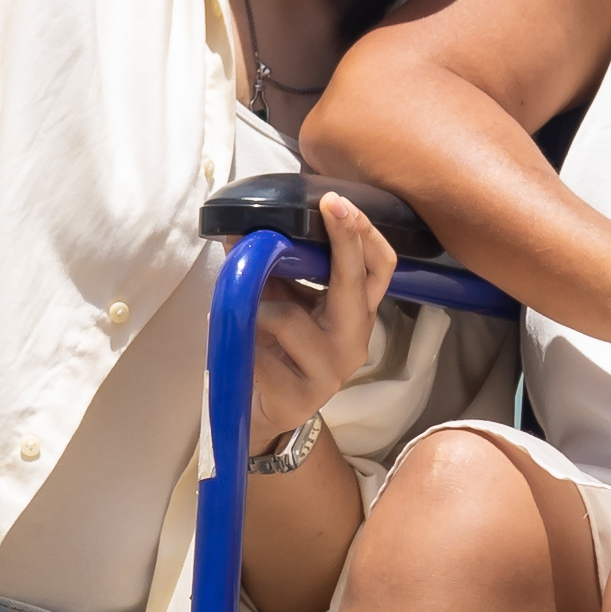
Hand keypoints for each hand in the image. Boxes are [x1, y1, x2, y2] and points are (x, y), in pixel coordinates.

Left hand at [239, 184, 399, 455]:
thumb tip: (240, 228)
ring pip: (289, 318)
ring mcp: (331, 371)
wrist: (265, 410)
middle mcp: (354, 339)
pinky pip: (261, 354)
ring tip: (240, 311)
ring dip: (257, 306)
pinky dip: (240, 339)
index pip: (377, 268)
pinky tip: (233, 341)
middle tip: (329, 205)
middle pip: (357, 284)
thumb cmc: (277, 348)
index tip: (338, 201)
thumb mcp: (279, 301)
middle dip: (344, 240)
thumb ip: (270, 267)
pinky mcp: (301, 396)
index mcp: (355, 312)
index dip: (363, 233)